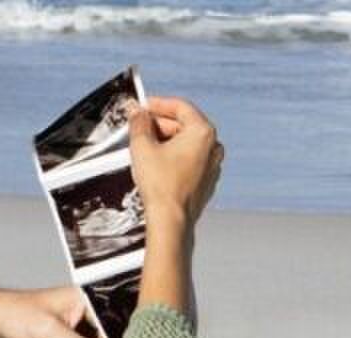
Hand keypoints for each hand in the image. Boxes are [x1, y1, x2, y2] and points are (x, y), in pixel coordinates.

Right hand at [127, 96, 224, 229]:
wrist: (171, 220)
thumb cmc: (162, 186)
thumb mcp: (142, 147)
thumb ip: (139, 123)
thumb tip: (137, 113)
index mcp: (203, 132)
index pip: (180, 107)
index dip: (158, 104)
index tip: (143, 106)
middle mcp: (213, 147)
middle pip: (185, 124)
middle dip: (160, 124)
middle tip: (140, 126)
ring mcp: (212, 166)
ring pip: (187, 143)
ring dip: (167, 140)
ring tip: (145, 146)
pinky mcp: (206, 182)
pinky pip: (190, 160)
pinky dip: (174, 157)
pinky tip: (157, 164)